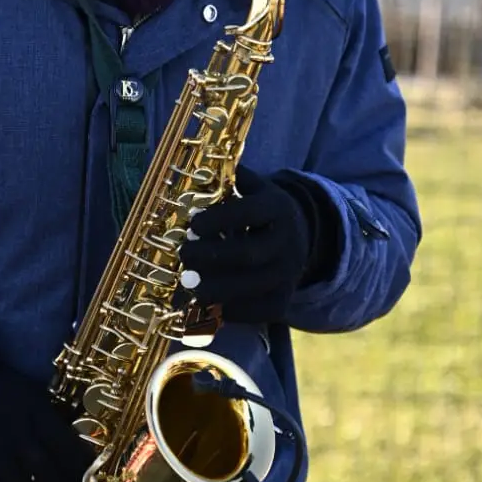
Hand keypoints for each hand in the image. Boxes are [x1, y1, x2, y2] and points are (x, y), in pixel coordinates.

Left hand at [180, 166, 335, 324]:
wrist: (298, 236)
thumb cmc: (260, 210)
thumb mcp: (253, 187)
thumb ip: (230, 180)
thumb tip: (199, 169)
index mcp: (278, 208)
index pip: (250, 213)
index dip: (219, 220)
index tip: (193, 225)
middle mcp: (288, 241)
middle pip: (249, 254)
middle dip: (211, 257)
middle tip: (184, 255)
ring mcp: (288, 273)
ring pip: (252, 287)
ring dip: (215, 288)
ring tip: (187, 285)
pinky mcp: (284, 298)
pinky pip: (259, 312)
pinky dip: (231, 312)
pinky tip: (207, 305)